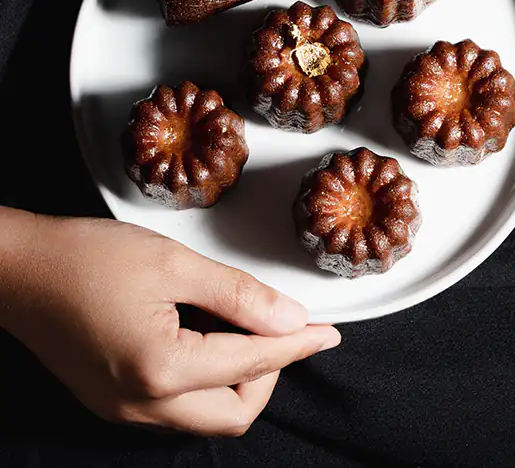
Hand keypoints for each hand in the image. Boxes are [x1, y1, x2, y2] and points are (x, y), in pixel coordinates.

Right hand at [0, 209, 339, 435]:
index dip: (297, 344)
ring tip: (250, 332)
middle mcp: (142, 405)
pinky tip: (211, 341)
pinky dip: (208, 381)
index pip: (253, 363)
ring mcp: (124, 410)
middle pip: (235, 412)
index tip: (326, 331)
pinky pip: (177, 408)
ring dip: (240, 380)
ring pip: (207, 415)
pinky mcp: (113, 400)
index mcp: (161, 368)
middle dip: (271, 374)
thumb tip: (291, 317)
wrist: (21, 269)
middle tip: (285, 332)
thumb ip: (238, 294)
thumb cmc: (87, 256)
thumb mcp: (172, 262)